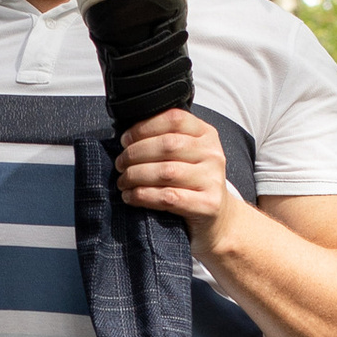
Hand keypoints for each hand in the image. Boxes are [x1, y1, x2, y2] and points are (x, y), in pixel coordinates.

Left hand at [115, 111, 231, 259]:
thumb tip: (127, 138)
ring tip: (123, 181)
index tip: (125, 140)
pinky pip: (168, 197)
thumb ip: (165, 140)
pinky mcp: (208, 204)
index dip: (144, 127)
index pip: (174, 119)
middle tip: (120, 164)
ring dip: (135, 176)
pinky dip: (143, 196)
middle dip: (135, 154)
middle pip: (167, 145)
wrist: (216, 218)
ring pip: (166, 172)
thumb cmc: (192, 183)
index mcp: (206, 135)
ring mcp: (212, 179)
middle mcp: (213, 154)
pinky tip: (131, 196)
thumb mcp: (186, 155)